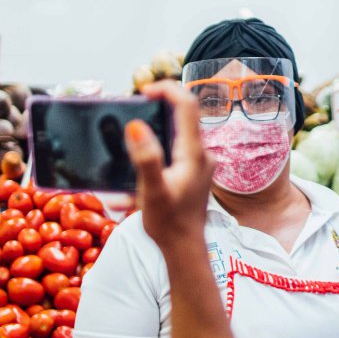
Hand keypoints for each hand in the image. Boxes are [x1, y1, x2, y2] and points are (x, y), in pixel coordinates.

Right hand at [124, 82, 214, 254]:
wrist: (185, 248)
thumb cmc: (169, 224)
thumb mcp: (153, 192)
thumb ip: (146, 158)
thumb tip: (136, 126)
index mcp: (194, 153)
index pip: (187, 106)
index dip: (168, 90)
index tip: (144, 91)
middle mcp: (202, 154)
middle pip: (185, 115)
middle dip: (160, 105)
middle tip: (135, 107)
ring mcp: (201, 163)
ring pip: (181, 131)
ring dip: (160, 125)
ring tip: (136, 130)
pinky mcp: (195, 172)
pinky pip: (179, 147)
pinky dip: (162, 143)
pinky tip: (144, 155)